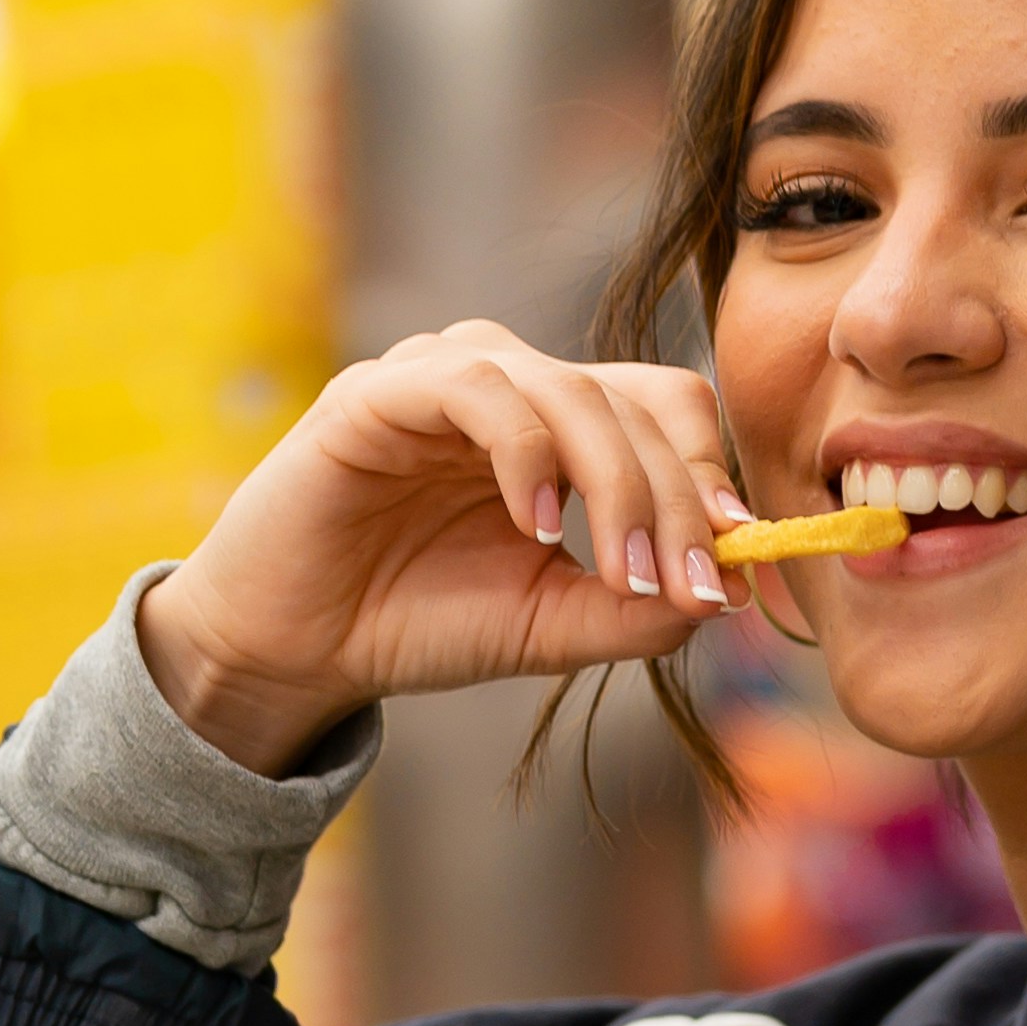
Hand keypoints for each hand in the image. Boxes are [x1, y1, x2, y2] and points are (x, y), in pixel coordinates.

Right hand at [134, 323, 743, 773]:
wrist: (295, 648)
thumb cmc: (419, 622)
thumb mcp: (552, 625)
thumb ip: (637, 609)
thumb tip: (729, 594)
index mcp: (559, 425)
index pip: (666, 412)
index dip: (709, 479)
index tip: (732, 570)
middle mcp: (511, 384)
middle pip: (634, 401)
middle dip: (674, 500)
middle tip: (687, 587)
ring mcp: (446, 377)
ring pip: (570, 390)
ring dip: (616, 485)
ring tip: (622, 572)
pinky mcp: (381, 391)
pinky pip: (478, 391)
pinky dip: (526, 455)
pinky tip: (535, 525)